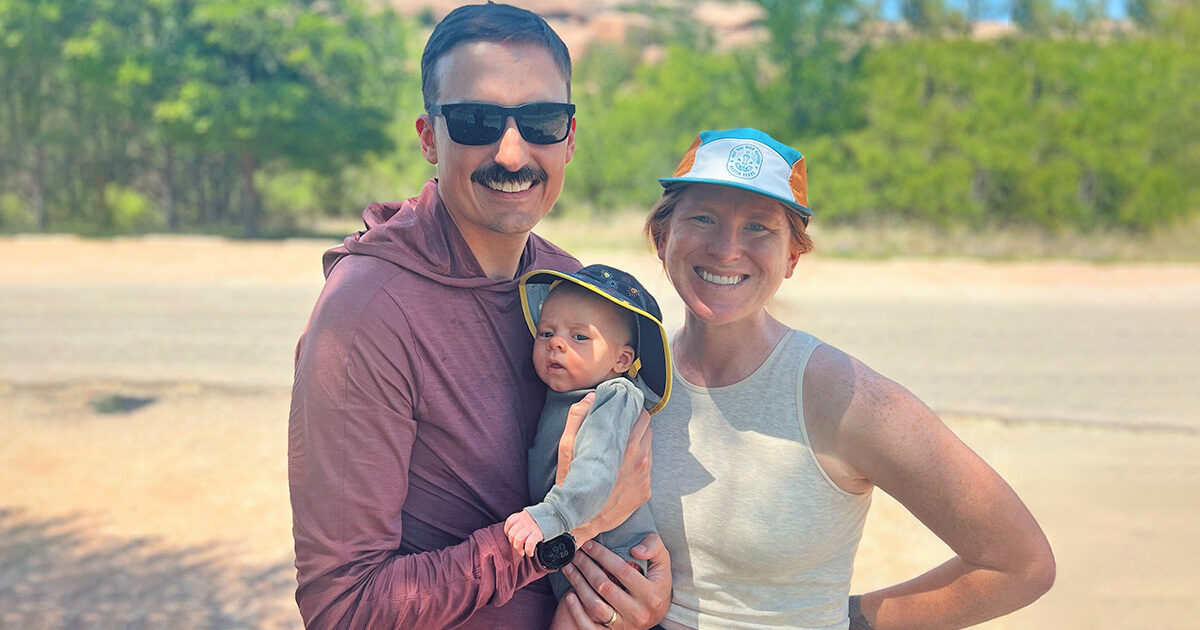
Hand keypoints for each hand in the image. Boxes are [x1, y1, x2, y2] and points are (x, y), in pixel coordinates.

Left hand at [503, 510, 542, 556]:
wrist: (557, 514)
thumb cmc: (544, 517)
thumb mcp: (531, 515)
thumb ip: (523, 521)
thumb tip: (517, 532)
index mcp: (522, 515)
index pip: (509, 523)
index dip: (508, 532)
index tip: (512, 538)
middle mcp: (524, 520)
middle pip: (512, 533)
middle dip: (513, 543)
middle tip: (518, 548)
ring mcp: (531, 526)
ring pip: (518, 539)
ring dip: (518, 549)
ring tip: (523, 552)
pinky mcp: (538, 533)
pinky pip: (529, 544)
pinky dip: (528, 551)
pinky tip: (530, 553)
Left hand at [556, 535, 670, 628]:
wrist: (657, 613)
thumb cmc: (656, 582)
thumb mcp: (662, 562)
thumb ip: (654, 547)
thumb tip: (635, 551)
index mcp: (651, 594)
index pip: (622, 570)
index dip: (602, 556)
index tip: (589, 544)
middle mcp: (638, 612)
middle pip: (604, 586)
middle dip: (586, 566)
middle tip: (575, 553)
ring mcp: (624, 626)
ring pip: (595, 606)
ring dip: (578, 584)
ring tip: (568, 568)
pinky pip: (590, 627)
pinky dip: (577, 613)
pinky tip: (569, 596)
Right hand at [558, 394, 652, 542]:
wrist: (581, 521)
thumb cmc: (573, 484)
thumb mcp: (568, 450)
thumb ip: (577, 419)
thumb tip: (590, 398)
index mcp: (624, 447)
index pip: (641, 416)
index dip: (633, 409)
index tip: (625, 406)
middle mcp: (640, 460)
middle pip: (648, 429)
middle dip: (636, 424)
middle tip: (622, 424)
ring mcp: (645, 477)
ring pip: (648, 448)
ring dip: (638, 444)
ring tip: (620, 447)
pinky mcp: (646, 491)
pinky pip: (647, 469)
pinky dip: (638, 465)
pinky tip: (622, 469)